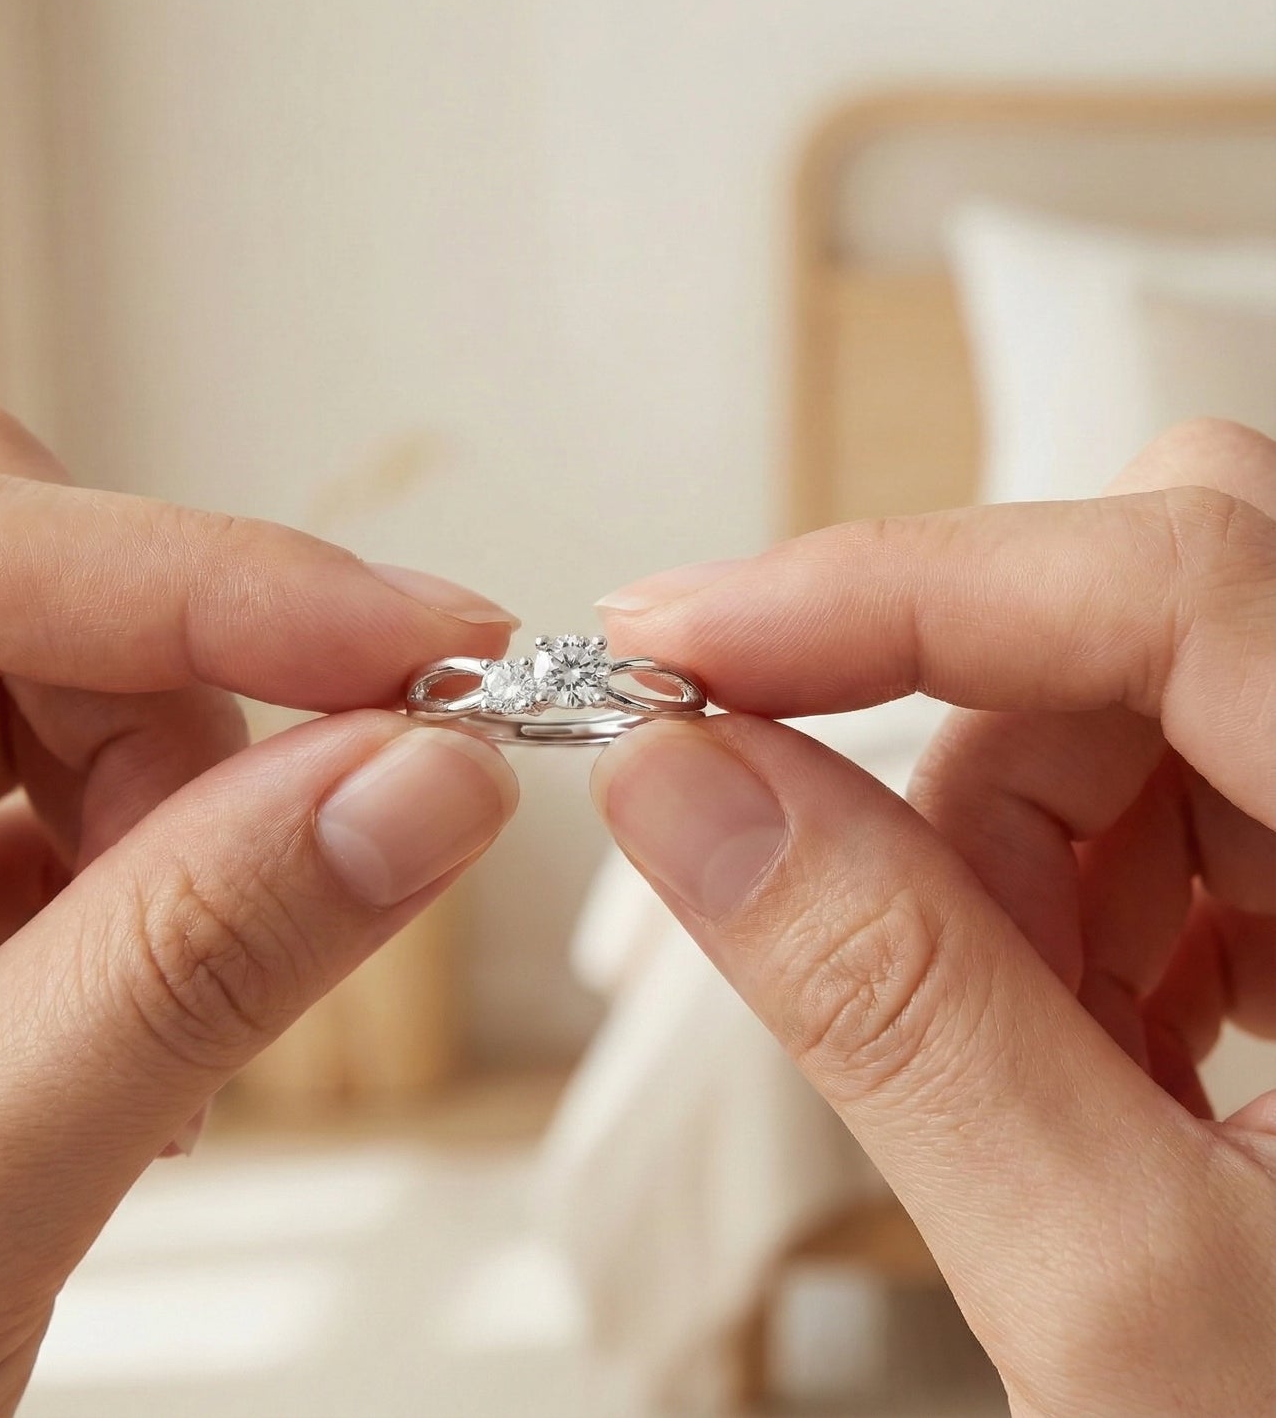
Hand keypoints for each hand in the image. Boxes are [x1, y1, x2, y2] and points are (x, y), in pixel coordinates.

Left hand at [0, 396, 519, 1414]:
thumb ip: (186, 970)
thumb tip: (422, 788)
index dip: (210, 579)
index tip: (422, 649)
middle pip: (9, 590)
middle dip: (184, 730)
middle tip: (300, 865)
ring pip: (51, 683)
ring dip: (172, 822)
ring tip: (165, 1021)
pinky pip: (46, 788)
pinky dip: (146, 879)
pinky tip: (132, 1019)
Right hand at [591, 418, 1275, 1416]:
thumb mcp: (1126, 1285)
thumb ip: (894, 1008)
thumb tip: (686, 790)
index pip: (1182, 581)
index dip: (901, 588)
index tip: (688, 645)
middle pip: (1145, 613)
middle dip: (955, 753)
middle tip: (843, 904)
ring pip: (1124, 710)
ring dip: (1004, 866)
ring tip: (1015, 1060)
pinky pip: (1155, 801)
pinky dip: (1057, 905)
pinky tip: (1079, 1046)